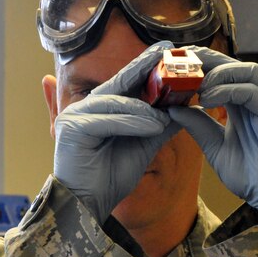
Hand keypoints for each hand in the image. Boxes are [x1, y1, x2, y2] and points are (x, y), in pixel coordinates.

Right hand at [53, 42, 180, 222]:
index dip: (147, 65)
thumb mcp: (144, 146)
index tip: (169, 50)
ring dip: (143, 106)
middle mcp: (85, 108)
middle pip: (119, 83)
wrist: (88, 206)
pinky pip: (105, 120)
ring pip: (114, 101)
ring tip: (168, 110)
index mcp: (101, 109)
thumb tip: (186, 105)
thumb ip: (161, 125)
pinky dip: (130, 121)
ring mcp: (75, 116)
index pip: (127, 82)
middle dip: (144, 68)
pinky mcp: (71, 130)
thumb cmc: (110, 178)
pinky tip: (151, 124)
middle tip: (167, 53)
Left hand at [168, 47, 257, 212]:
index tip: (178, 67)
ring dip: (219, 75)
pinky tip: (207, 100)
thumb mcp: (213, 146)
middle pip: (236, 65)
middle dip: (209, 61)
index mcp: (246, 104)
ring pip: (247, 71)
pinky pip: (253, 91)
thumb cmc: (248, 174)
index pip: (225, 74)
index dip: (203, 67)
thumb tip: (172, 108)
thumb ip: (197, 125)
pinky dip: (228, 90)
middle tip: (183, 66)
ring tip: (196, 88)